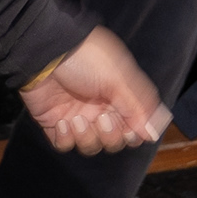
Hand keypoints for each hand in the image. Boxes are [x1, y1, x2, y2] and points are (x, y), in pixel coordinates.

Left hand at [19, 26, 166, 156]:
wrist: (45, 51)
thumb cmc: (84, 57)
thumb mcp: (118, 78)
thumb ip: (137, 107)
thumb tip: (151, 134)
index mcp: (120, 96)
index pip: (135, 127)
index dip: (134, 134)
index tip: (130, 127)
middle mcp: (100, 108)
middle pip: (115, 141)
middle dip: (111, 136)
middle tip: (102, 118)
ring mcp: (78, 116)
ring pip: (91, 146)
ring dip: (87, 137)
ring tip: (76, 119)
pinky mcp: (55, 121)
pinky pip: (65, 145)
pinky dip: (66, 138)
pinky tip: (62, 122)